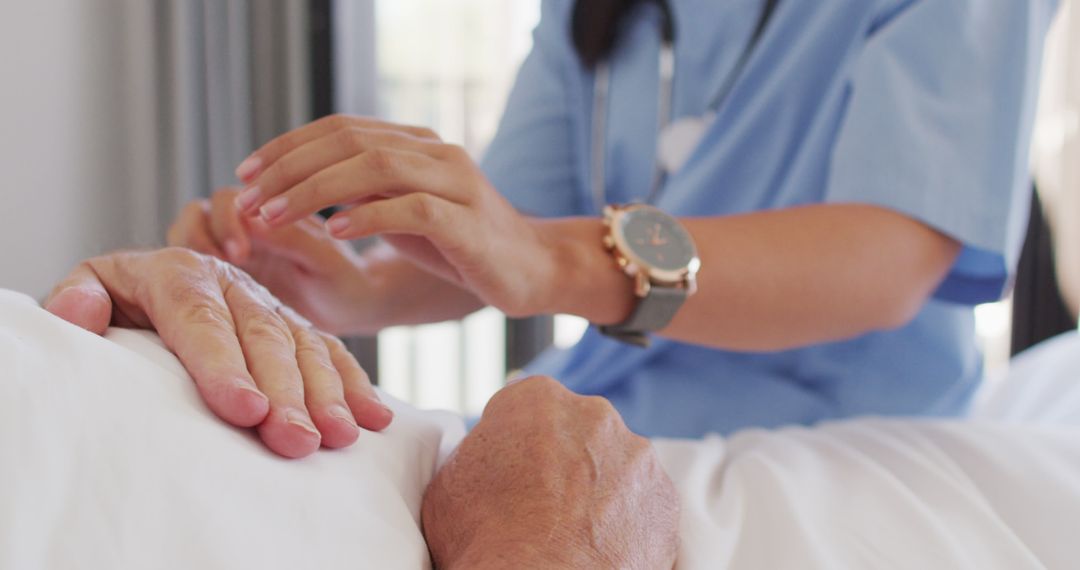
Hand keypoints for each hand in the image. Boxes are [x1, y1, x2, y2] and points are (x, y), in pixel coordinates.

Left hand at [43, 248, 392, 457]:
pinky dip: (356, 385)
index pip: (201, 320)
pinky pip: (332, 352)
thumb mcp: (93, 285)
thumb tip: (77, 313)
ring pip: (305, 346)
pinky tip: (373, 418)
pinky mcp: (298, 325)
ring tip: (338, 435)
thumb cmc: (122, 297)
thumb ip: (78, 297)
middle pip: (263, 338)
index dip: (224, 365)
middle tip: (295, 440)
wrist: (162, 283)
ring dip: (327, 394)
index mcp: (180, 271)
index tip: (244, 408)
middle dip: (285, 392)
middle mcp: (234, 284)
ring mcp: (272, 305)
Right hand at [167, 187, 377, 334]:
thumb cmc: (347, 281)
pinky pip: (194, 259)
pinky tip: (215, 289)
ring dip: (196, 247)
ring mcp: (236, 246)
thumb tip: (253, 219)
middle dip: (206, 234)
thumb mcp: (326, 260)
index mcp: (273, 210)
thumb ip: (292, 238)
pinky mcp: (227, 272)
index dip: (228, 220)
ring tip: (219, 273)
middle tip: (231, 264)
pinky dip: (194, 267)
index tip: (242, 252)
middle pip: (204, 210)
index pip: (229, 199)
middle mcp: (249, 224)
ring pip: (192, 230)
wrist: (354, 308)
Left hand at [230, 115, 558, 316]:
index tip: (244, 174)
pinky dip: (369, 216)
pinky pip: (413, 208)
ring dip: (315, 190)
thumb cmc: (463, 246)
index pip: (340, 128)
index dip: (286, 146)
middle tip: (246, 198)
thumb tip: (297, 189)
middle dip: (289, 168)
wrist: (533, 269)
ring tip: (274, 215)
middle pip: (349, 140)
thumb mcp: (405, 213)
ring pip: (375, 166)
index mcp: (416, 143)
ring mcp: (456, 182)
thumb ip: (365, 194)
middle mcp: (435, 151)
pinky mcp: (469, 221)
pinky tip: (335, 232)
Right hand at [420, 377, 679, 568]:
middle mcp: (594, 414)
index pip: (525, 408)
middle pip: (577, 432)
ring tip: (574, 533)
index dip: (516, 443)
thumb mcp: (448, 484)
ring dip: (599, 490)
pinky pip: (644, 505)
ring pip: (616, 465)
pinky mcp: (665, 500)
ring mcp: (636, 456)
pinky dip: (627, 522)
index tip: (512, 473)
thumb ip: (477, 453)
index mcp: (536, 399)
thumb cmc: (484, 541)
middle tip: (542, 506)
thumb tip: (490, 456)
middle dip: (563, 461)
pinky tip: (601, 548)